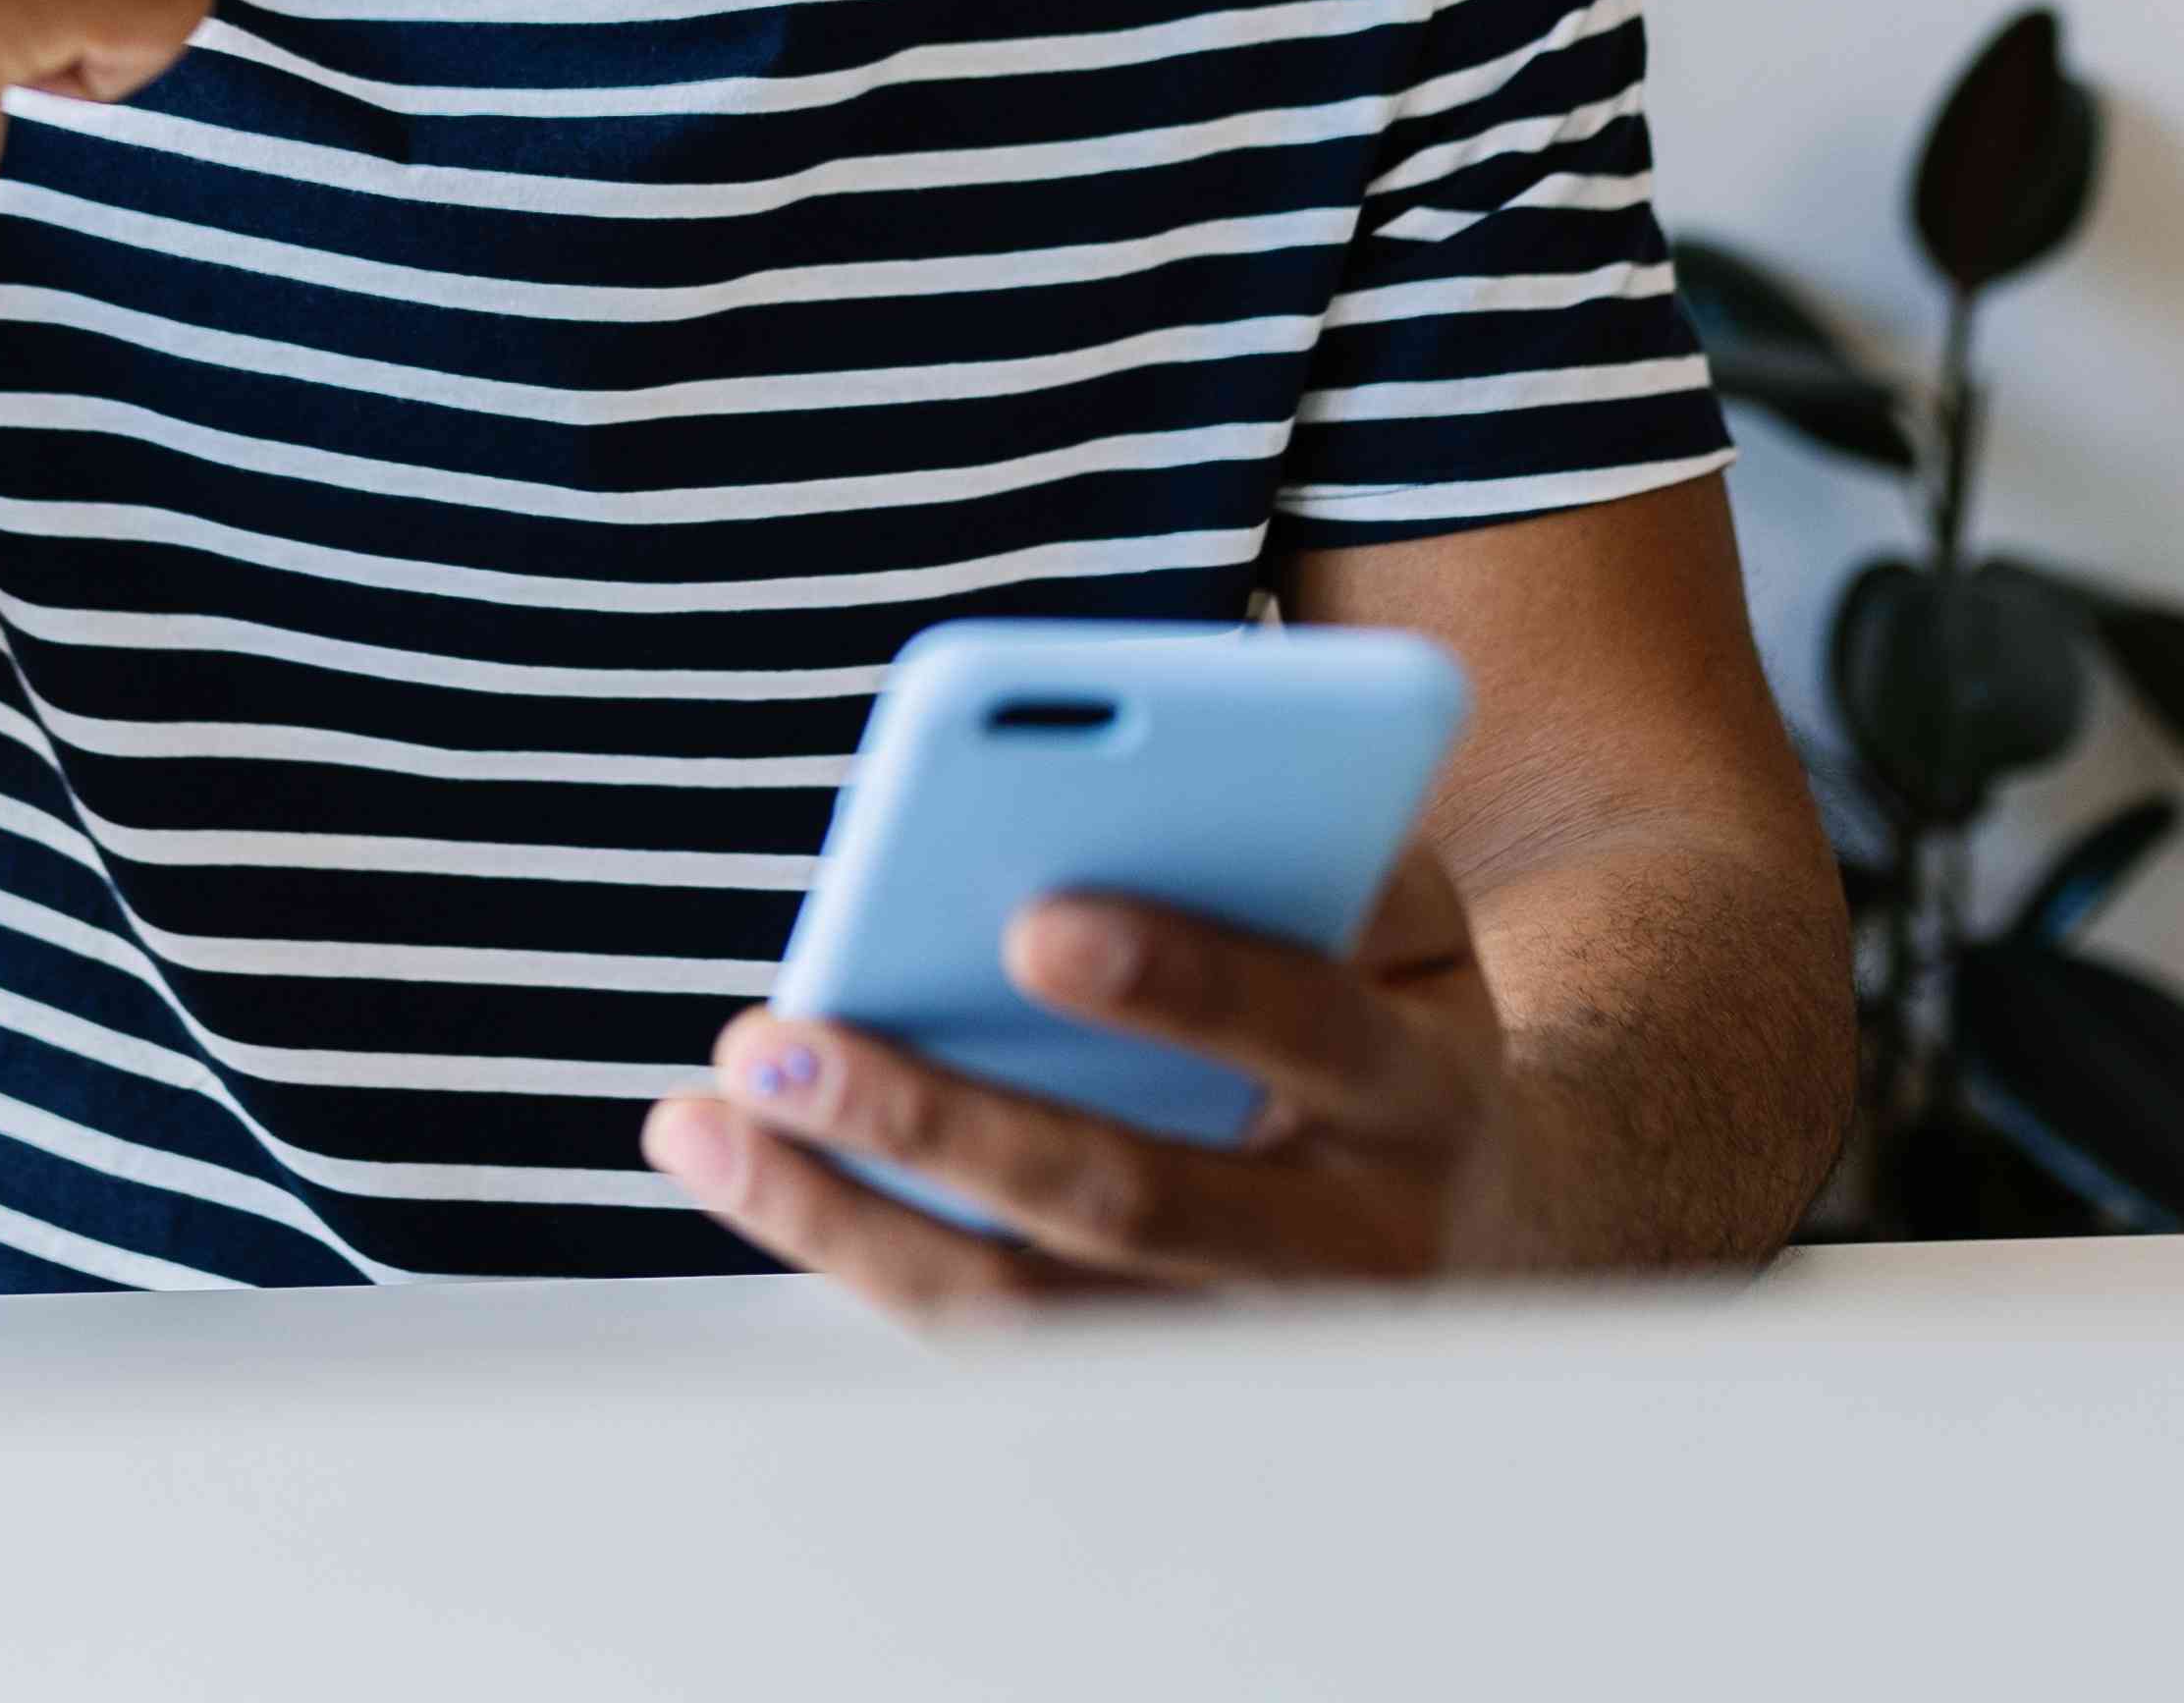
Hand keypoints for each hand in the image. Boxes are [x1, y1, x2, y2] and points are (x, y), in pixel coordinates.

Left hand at [640, 833, 1521, 1318]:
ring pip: (1034, 1318)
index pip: (1307, 1029)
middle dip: (942, 1120)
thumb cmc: (1381, 1013)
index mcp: (1418, 1098)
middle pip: (1129, 1202)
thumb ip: (1319, 839)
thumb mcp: (1402, 919)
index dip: (1183, 979)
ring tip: (707, 1120)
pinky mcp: (1145, 1399)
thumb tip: (1159, 784)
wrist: (1475, 1228)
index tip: (1033, 920)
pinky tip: (748, 1175)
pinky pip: (989, 1349)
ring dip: (851, 1222)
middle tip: (777, 1040)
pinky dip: (858, 1262)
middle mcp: (1348, 1254)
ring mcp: (1241, 1354)